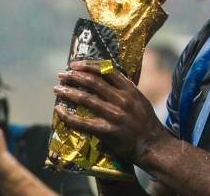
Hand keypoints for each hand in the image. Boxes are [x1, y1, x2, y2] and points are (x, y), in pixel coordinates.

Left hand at [53, 60, 170, 163]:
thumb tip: (107, 74)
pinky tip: (59, 110)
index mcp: (129, 90)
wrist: (152, 145)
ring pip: (86, 99)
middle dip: (74, 76)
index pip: (106, 71)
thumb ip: (125, 87)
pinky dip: (68, 116)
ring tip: (57, 88)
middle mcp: (122, 100)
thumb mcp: (140, 99)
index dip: (88, 66)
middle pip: (93, 82)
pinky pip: (83, 122)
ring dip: (69, 92)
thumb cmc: (145, 122)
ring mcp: (114, 115)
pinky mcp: (107, 131)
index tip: (75, 65)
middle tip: (61, 74)